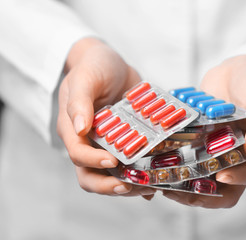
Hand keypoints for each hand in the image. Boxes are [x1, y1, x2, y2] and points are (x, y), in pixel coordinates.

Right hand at [57, 38, 155, 198]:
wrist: (110, 63)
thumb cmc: (93, 67)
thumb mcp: (85, 78)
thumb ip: (79, 102)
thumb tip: (80, 128)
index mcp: (73, 130)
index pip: (78, 154)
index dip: (94, 162)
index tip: (113, 161)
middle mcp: (89, 142)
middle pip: (91, 176)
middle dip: (110, 186)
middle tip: (133, 186)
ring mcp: (107, 145)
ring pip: (112, 176)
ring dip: (130, 185)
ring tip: (150, 186)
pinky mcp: (125, 143)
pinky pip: (130, 165)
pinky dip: (141, 176)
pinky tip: (156, 181)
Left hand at [163, 55, 245, 207]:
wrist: (238, 67)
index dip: (236, 180)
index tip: (219, 175)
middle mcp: (237, 156)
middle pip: (222, 188)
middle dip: (201, 194)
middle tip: (178, 191)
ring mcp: (217, 150)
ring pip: (200, 178)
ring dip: (182, 184)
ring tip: (161, 181)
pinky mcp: (200, 142)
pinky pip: (187, 158)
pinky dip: (175, 164)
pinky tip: (157, 162)